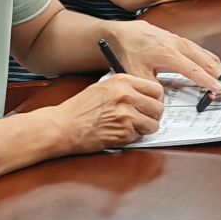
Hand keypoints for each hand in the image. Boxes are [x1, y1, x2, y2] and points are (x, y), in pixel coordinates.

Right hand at [45, 74, 164, 152]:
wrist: (62, 126)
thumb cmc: (79, 109)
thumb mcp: (103, 88)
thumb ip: (126, 88)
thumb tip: (146, 96)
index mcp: (123, 81)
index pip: (156, 89)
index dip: (156, 100)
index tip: (151, 105)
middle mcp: (126, 95)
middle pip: (158, 107)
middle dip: (152, 116)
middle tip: (143, 119)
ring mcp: (126, 114)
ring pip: (153, 124)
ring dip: (144, 129)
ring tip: (129, 127)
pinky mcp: (123, 131)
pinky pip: (139, 136)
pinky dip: (131, 138)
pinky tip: (117, 133)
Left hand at [107, 19, 220, 98]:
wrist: (127, 32)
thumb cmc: (131, 50)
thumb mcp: (136, 73)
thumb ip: (151, 88)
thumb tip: (163, 103)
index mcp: (168, 53)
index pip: (194, 70)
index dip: (209, 81)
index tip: (220, 90)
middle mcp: (180, 46)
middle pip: (209, 63)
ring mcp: (184, 42)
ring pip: (209, 56)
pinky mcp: (184, 41)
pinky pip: (205, 52)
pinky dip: (214, 64)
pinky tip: (218, 72)